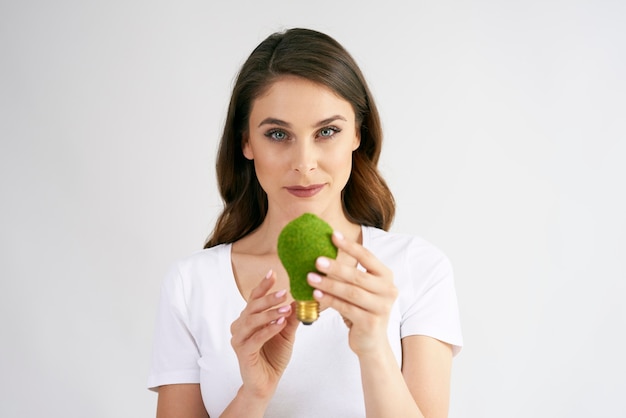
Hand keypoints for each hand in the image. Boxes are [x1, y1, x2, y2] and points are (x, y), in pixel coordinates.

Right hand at [229, 270, 299, 401]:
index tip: (273, 272)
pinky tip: (280, 324)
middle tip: (284, 292)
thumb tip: (302, 298)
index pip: (254, 297)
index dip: (263, 285)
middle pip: (252, 307)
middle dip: (269, 298)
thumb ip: (291, 317)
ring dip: (270, 314)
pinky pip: (255, 338)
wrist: (266, 383)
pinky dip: (268, 330)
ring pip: (252, 321)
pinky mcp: (243, 353)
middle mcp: (240, 326)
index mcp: (249, 318)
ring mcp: (239, 339)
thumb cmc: (273, 356)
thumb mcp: (286, 333)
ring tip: (286, 309)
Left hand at [307, 231, 397, 355]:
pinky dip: (330, 300)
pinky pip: (346, 308)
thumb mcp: (361, 290)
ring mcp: (381, 307)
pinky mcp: (371, 322)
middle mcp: (388, 290)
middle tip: (316, 260)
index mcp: (386, 277)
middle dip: (336, 267)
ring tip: (310, 278)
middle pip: (358, 275)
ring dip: (329, 284)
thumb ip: (351, 274)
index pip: (367, 257)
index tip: (333, 235)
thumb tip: (325, 253)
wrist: (372, 343)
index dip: (350, 246)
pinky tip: (316, 294)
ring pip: (351, 292)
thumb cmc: (363, 311)